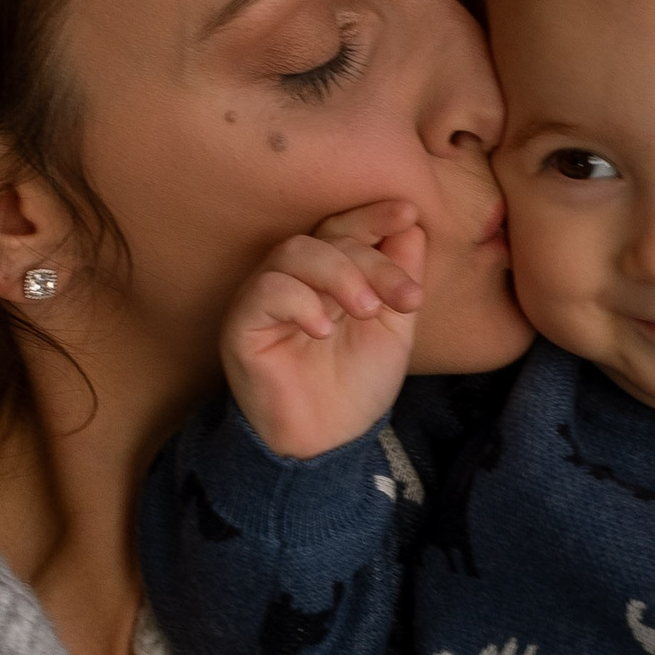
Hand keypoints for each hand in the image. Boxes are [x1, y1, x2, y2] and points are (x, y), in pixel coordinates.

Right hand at [223, 200, 426, 458]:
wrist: (329, 441)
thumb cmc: (357, 384)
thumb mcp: (394, 326)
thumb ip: (400, 276)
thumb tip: (412, 223)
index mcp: (330, 273)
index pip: (346, 227)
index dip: (373, 215)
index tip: (409, 212)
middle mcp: (294, 278)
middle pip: (329, 238)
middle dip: (373, 260)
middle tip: (405, 299)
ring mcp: (265, 297)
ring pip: (294, 253)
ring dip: (339, 273)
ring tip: (365, 311)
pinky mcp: (242, 324)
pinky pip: (266, 290)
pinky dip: (300, 301)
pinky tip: (323, 329)